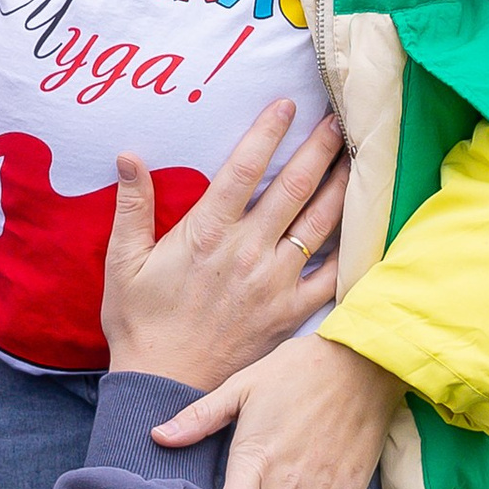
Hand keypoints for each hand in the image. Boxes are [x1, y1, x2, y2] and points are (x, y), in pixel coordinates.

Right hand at [100, 102, 349, 391]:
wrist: (166, 385)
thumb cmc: (140, 322)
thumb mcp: (123, 262)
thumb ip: (132, 206)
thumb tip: (129, 155)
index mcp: (207, 234)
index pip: (243, 170)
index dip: (267, 132)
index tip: (287, 104)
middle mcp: (247, 252)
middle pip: (294, 189)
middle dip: (319, 149)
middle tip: (339, 120)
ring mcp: (274, 283)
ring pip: (320, 224)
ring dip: (340, 187)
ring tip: (357, 158)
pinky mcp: (291, 311)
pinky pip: (332, 275)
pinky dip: (352, 248)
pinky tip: (364, 225)